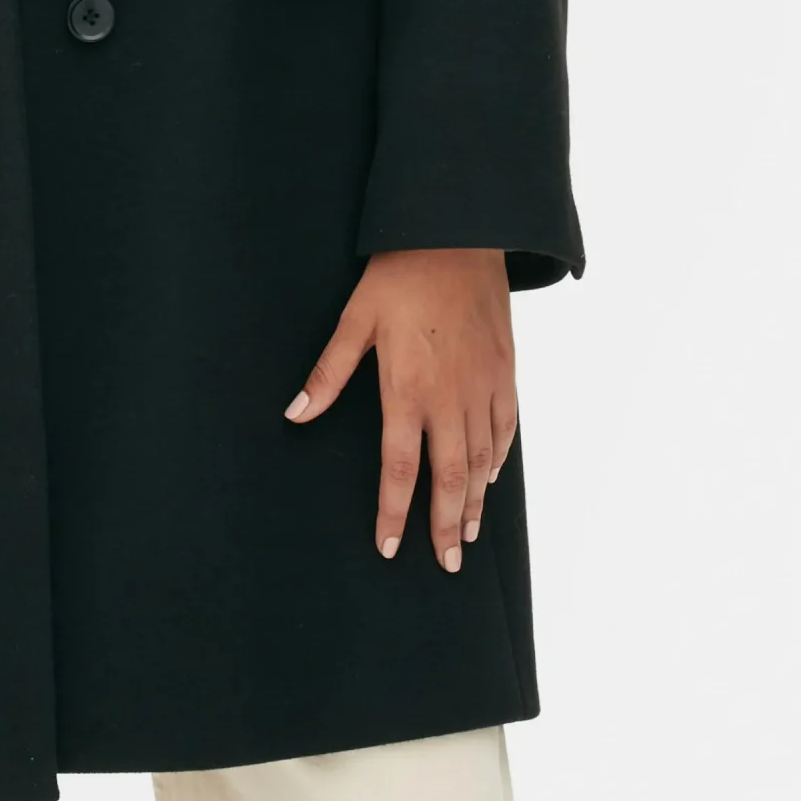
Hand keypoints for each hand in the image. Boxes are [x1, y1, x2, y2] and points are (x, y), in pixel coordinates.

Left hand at [282, 247, 516, 571]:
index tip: (388, 547)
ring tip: (469, 536)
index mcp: (407, 390)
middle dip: (446, 527)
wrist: (457, 235)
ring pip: (481, 460)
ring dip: (475, 502)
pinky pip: (506, 427)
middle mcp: (449, 398)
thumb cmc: (399, 275)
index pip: (399, 469)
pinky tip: (492, 476)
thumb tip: (295, 414)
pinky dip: (499, 457)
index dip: (393, 513)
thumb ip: (328, 374)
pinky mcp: (504, 371)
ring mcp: (482, 386)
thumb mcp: (354, 320)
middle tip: (446, 564)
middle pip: (450, 479)